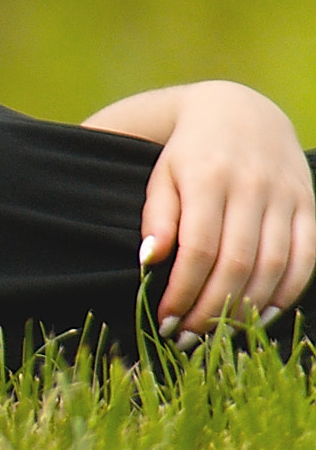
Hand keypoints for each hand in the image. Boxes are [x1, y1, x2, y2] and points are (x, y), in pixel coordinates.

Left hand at [136, 83, 315, 337]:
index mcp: (209, 178)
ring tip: (218, 333)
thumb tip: (150, 261)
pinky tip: (261, 315)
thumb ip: (156, 217)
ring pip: (274, 265)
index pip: (198, 249)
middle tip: (188, 337)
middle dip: (211, 308)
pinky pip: (306, 257)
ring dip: (247, 308)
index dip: (182, 291)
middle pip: (237, 264)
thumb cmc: (188, 154)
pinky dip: (287, 292)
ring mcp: (287, 196)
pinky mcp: (310, 204)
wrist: (240, 113)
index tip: (164, 319)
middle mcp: (253, 187)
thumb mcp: (161, 176)